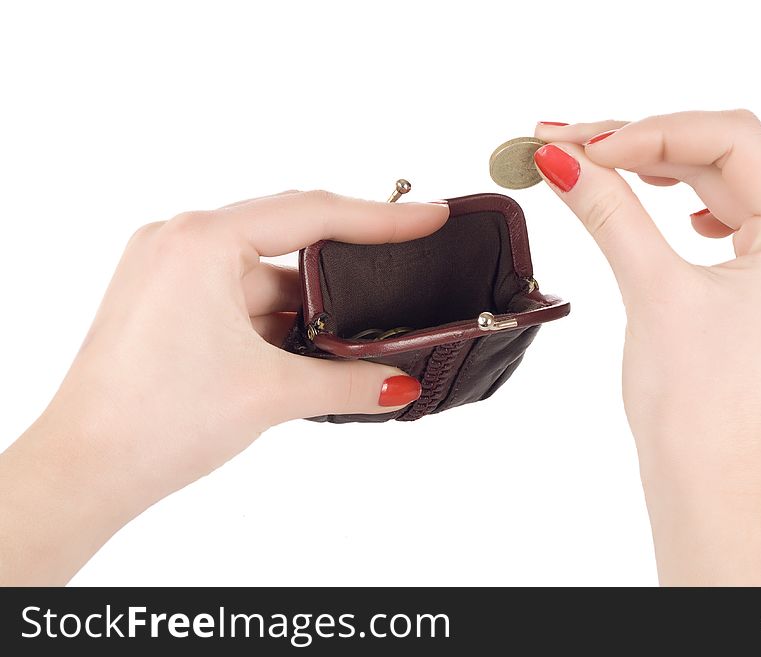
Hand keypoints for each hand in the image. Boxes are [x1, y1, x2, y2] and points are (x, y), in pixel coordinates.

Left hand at [0, 191, 447, 583]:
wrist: (85, 471)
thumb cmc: (150, 421)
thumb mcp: (269, 393)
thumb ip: (348, 382)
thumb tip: (400, 385)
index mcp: (200, 241)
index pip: (312, 214)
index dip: (381, 217)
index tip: (428, 218)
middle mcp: (181, 243)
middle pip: (289, 238)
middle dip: (347, 265)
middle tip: (403, 269)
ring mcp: (171, 272)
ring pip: (265, 275)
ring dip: (310, 305)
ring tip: (357, 336)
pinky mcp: (168, 302)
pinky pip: (240, 296)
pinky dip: (278, 319)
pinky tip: (310, 347)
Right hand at [534, 111, 760, 584]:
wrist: (709, 483)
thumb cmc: (699, 408)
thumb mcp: (651, 292)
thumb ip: (609, 213)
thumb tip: (563, 160)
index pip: (733, 141)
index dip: (653, 130)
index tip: (583, 145)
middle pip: (730, 152)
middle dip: (650, 140)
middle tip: (571, 142)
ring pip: (727, 179)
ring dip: (665, 165)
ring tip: (601, 163)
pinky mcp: (758, 284)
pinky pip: (727, 214)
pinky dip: (686, 198)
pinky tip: (663, 206)